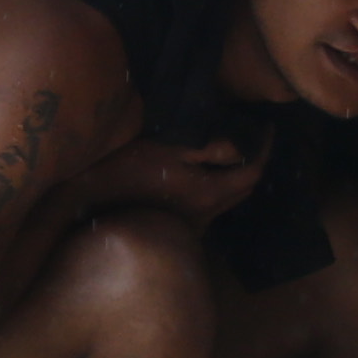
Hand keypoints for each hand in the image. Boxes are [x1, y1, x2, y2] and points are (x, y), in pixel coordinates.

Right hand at [77, 132, 268, 227]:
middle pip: (244, 190)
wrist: (90, 205)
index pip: (252, 172)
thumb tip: (240, 147)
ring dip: (235, 179)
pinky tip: (204, 176)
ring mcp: (193, 225)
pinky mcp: (179, 228)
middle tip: (253, 140)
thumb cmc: (128, 171)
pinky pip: (211, 208)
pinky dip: (217, 189)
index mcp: (209, 192)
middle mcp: (207, 214)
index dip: (264, 149)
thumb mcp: (169, 148)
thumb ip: (210, 149)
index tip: (267, 129)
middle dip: (254, 164)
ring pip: (228, 201)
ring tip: (231, 155)